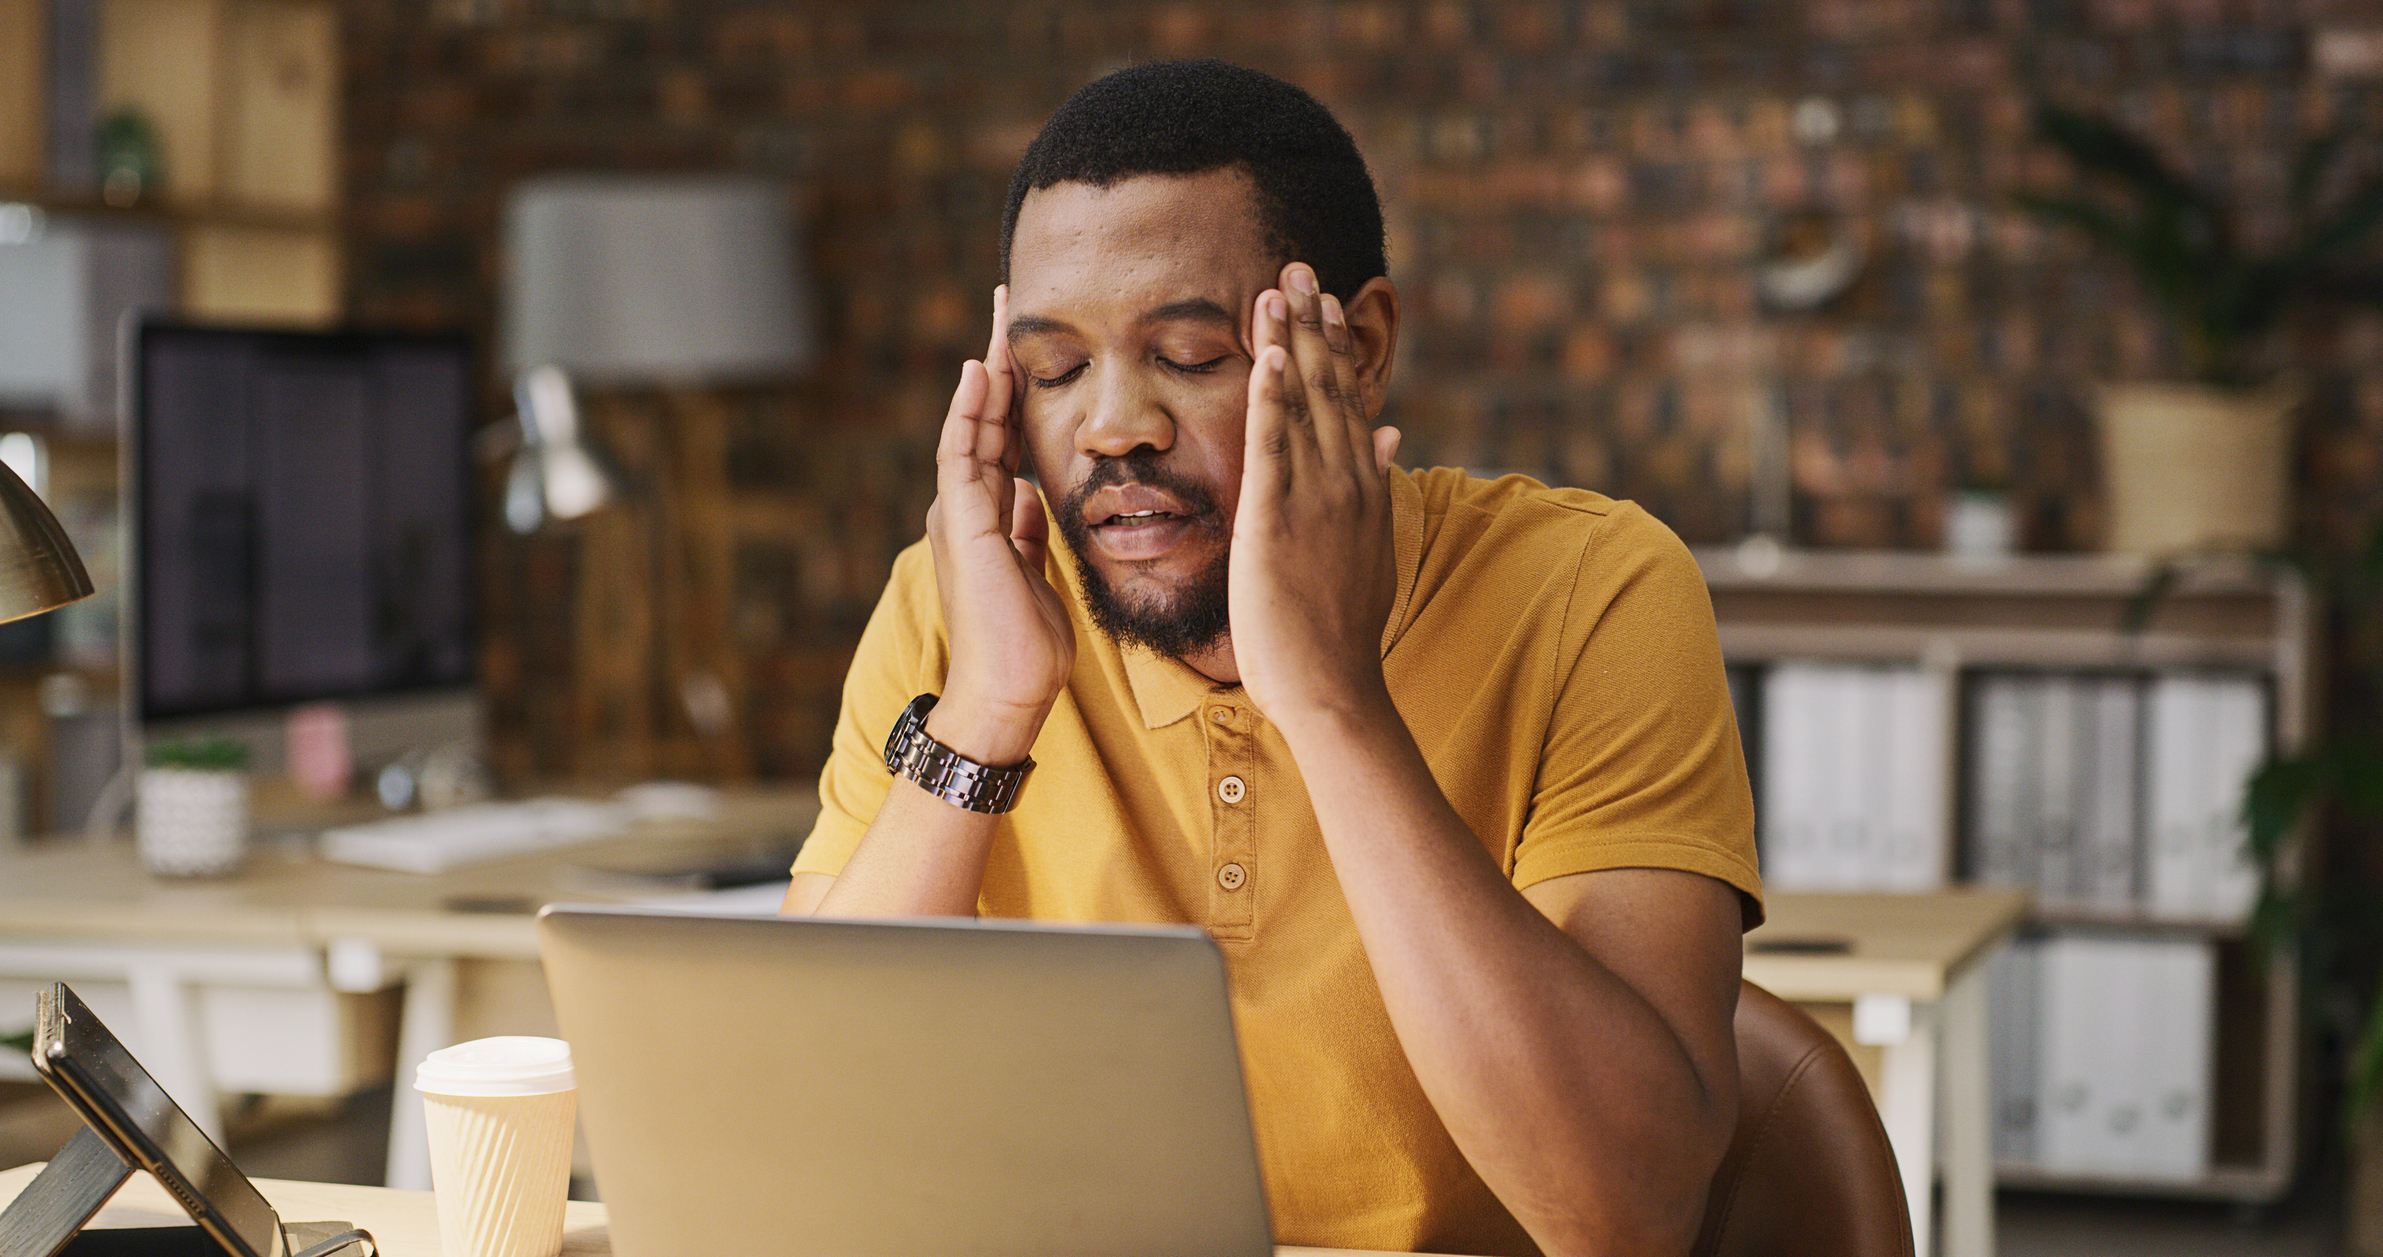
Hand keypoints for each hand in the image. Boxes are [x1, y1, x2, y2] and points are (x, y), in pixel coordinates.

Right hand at [923, 286, 1073, 763]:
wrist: (1009, 694)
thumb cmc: (1027, 645)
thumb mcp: (1036, 572)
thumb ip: (1026, 530)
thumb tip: (1028, 493)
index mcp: (986, 515)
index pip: (1001, 435)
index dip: (1013, 388)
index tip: (1028, 341)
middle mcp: (967, 507)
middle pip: (983, 417)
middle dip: (998, 359)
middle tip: (1010, 301)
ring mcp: (960, 514)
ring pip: (970, 425)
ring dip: (985, 371)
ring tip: (999, 318)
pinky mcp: (966, 526)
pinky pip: (964, 455)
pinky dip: (970, 412)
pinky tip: (983, 373)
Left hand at [1230, 262, 1402, 729]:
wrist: (1333, 690)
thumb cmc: (1340, 634)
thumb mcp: (1370, 552)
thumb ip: (1378, 489)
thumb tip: (1392, 437)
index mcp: (1363, 489)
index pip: (1349, 402)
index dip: (1336, 347)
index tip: (1325, 300)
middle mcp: (1346, 483)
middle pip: (1328, 388)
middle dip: (1312, 324)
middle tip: (1297, 266)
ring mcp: (1315, 500)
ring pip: (1302, 405)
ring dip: (1289, 342)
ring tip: (1277, 287)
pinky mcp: (1275, 522)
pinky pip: (1273, 448)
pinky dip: (1270, 399)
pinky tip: (1266, 356)